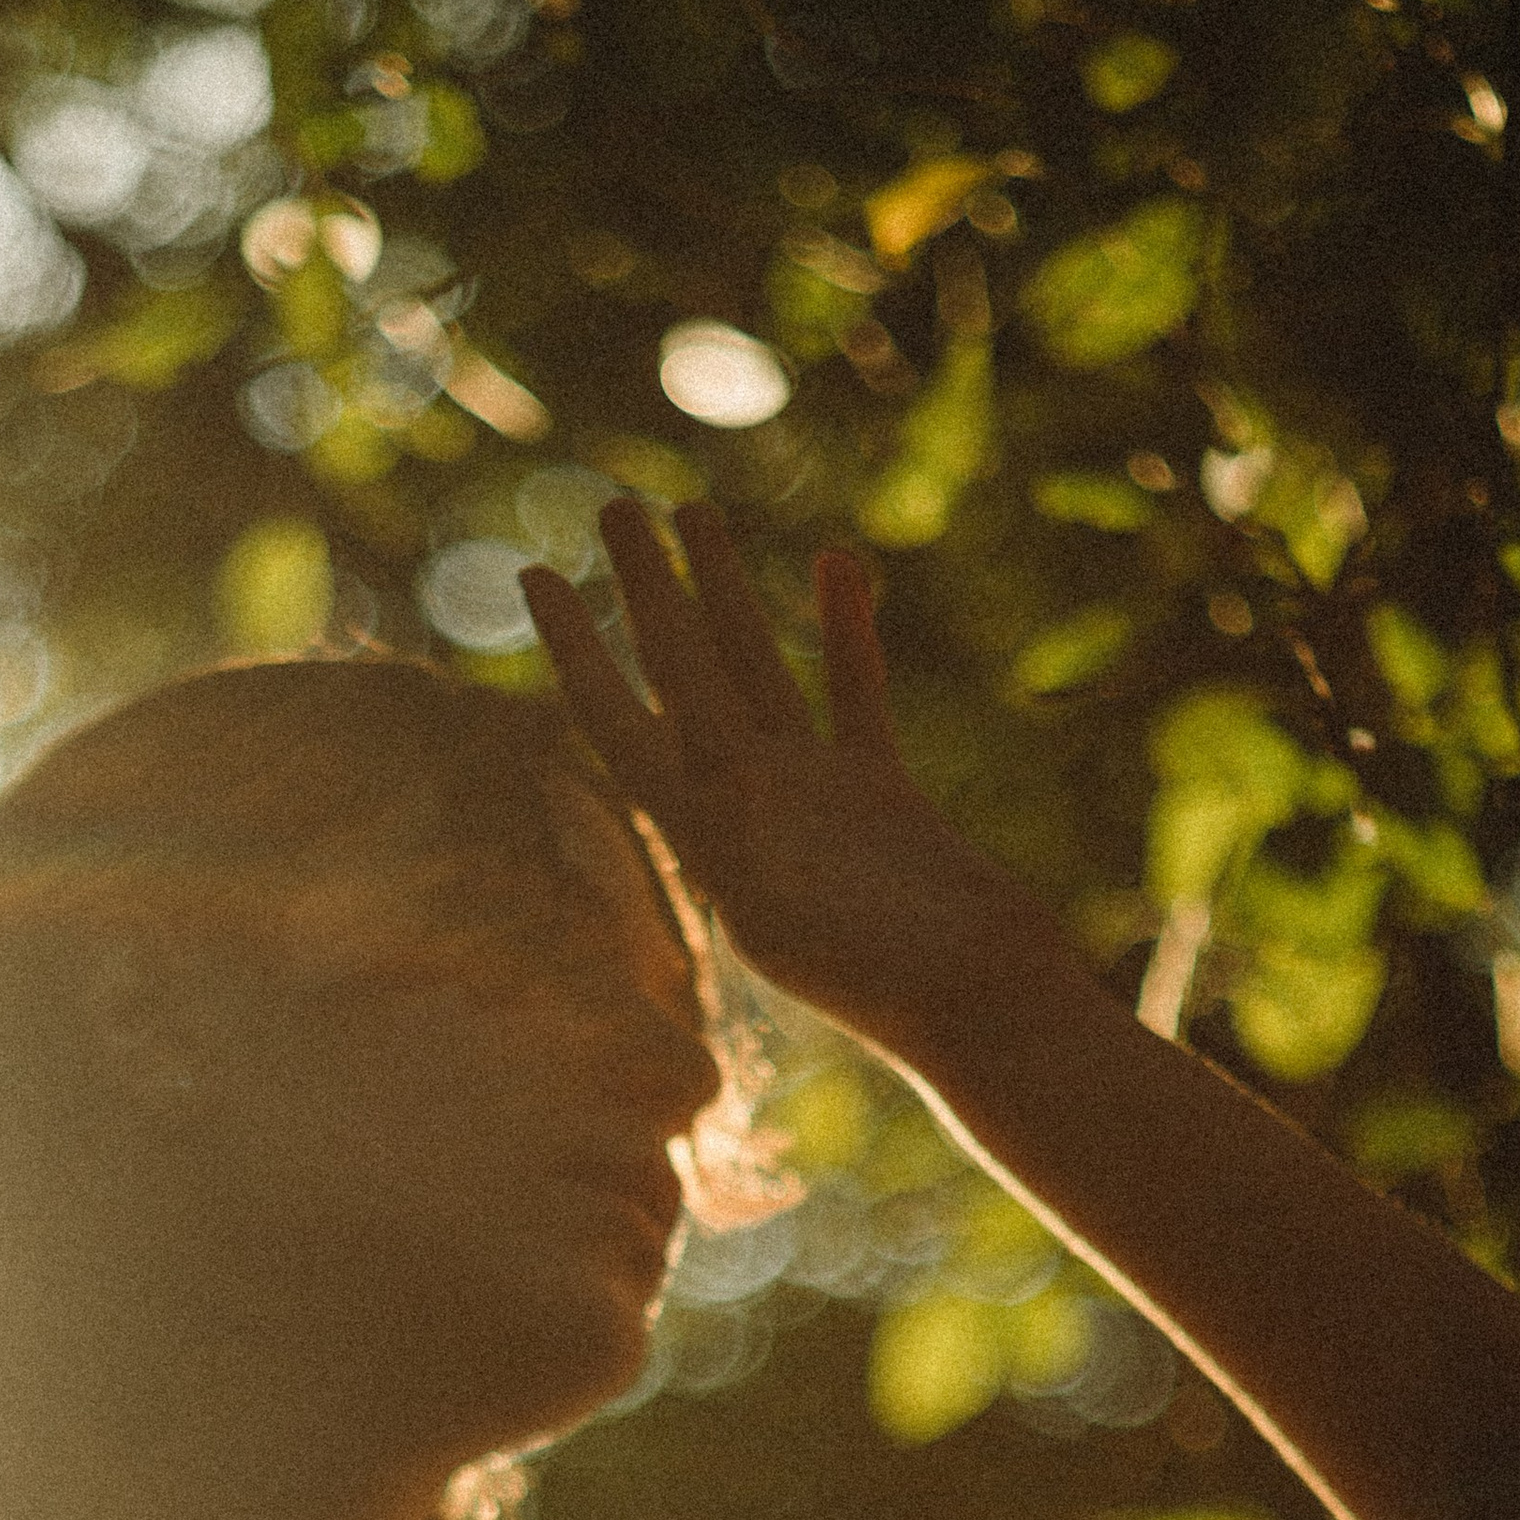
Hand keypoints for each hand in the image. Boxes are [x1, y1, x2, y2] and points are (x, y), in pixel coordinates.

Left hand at [521, 499, 1078, 1065]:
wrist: (984, 1013)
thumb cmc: (897, 986)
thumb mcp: (793, 923)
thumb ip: (750, 850)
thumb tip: (721, 790)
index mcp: (709, 839)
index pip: (618, 725)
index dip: (573, 650)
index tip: (535, 576)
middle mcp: (747, 810)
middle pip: (681, 677)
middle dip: (644, 592)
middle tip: (614, 506)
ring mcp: (811, 799)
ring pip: (755, 671)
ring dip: (723, 593)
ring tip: (691, 509)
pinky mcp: (879, 794)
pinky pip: (851, 693)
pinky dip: (841, 630)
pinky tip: (830, 558)